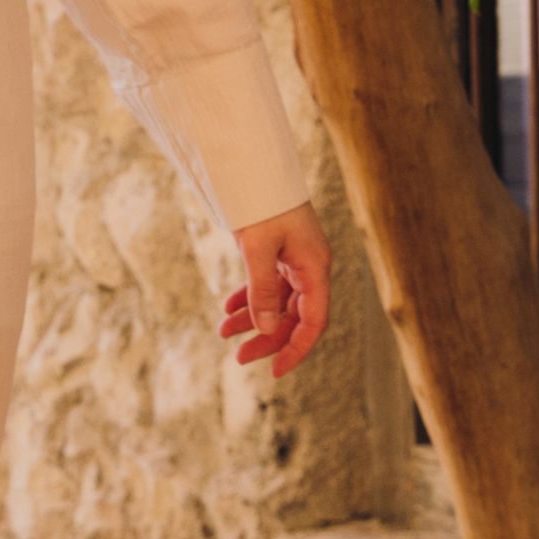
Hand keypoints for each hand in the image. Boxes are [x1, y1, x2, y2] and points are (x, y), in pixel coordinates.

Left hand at [220, 207, 332, 376]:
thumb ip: (261, 290)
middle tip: (238, 357)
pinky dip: (249, 297)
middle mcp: (310, 267)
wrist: (257, 167)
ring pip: (277, 302)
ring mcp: (295, 260)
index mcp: (315, 267)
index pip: (314, 321)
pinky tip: (228, 307)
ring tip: (223, 331)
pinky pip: (267, 284)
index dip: (297, 349)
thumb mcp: (258, 247)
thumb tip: (264, 329)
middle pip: (293, 316)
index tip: (275, 371)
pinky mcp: (280, 252)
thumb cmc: (263, 203)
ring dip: (252, 319)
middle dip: (266, 338)